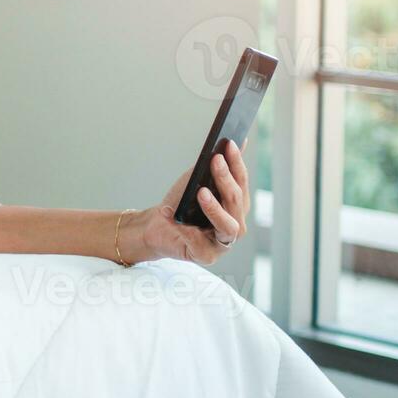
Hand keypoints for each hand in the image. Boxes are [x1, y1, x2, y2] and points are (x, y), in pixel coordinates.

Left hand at [135, 140, 252, 265]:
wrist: (155, 225)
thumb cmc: (179, 203)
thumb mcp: (196, 180)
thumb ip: (216, 165)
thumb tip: (236, 141)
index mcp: (236, 205)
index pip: (242, 182)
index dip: (237, 163)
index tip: (228, 144)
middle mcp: (235, 223)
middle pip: (236, 200)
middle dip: (226, 178)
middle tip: (216, 160)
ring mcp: (224, 242)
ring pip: (228, 225)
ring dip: (215, 207)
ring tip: (202, 192)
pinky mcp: (207, 255)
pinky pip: (203, 243)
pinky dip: (191, 231)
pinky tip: (181, 221)